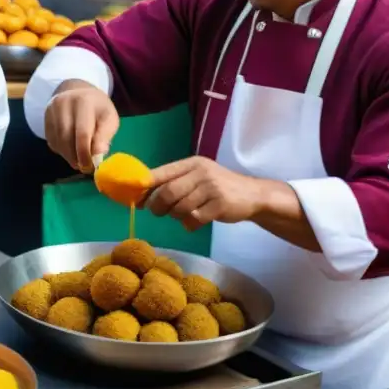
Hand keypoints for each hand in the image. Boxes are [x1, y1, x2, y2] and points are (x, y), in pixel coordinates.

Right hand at [44, 80, 119, 172]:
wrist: (79, 93)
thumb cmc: (98, 109)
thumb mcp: (109, 119)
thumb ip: (104, 137)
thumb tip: (97, 156)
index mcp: (84, 101)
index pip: (82, 133)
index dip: (85, 153)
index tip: (90, 167)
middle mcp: (64, 103)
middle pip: (66, 138)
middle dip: (75, 157)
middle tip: (83, 167)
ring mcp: (51, 110)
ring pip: (57, 141)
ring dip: (67, 156)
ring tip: (78, 161)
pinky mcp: (45, 118)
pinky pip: (51, 140)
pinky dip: (61, 150)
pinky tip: (70, 150)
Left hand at [144, 156, 277, 228]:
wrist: (253, 195)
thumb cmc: (218, 187)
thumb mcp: (197, 177)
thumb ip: (174, 182)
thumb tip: (142, 195)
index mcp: (191, 164)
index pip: (160, 173)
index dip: (144, 188)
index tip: (135, 200)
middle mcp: (201, 172)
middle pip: (167, 192)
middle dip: (157, 206)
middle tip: (157, 212)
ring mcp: (212, 188)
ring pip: (180, 207)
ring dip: (175, 216)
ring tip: (181, 215)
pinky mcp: (220, 205)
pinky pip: (195, 219)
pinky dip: (189, 224)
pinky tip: (193, 223)